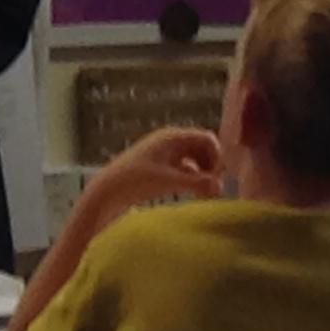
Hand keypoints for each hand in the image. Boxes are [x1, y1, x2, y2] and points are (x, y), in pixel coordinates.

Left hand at [93, 126, 222, 210]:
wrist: (109, 191)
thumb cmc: (136, 182)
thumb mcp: (169, 181)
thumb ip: (196, 183)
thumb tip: (221, 186)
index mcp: (172, 137)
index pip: (207, 138)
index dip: (217, 156)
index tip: (216, 178)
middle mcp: (170, 141)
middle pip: (203, 148)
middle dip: (212, 166)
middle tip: (214, 188)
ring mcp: (165, 153)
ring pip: (196, 159)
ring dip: (204, 173)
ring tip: (206, 193)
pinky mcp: (161, 167)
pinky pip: (186, 168)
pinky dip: (193, 179)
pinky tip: (195, 193)